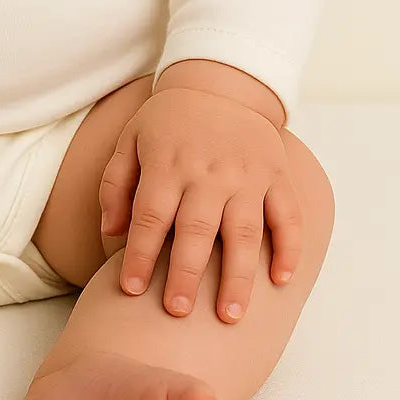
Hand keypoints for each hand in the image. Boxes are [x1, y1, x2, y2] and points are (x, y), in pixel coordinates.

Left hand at [98, 87, 300, 322]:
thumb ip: (116, 184)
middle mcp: (208, 171)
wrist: (220, 84)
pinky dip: (288, 249)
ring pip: (244, 232)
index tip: (131, 290)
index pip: (150, 216)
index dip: (139, 255)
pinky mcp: (277, 175)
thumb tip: (111, 232)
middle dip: (185, 275)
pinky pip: (287, 216)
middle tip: (177, 312)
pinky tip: (280, 281)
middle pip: (195, 231)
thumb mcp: (131, 139)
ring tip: (229, 316)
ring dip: (237, 277)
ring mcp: (247, 174)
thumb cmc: (168, 121)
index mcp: (168, 162)